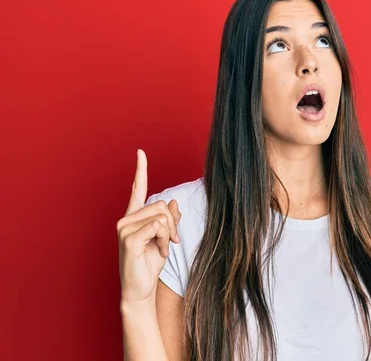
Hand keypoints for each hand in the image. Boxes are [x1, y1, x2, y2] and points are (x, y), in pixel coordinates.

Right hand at [117, 149, 181, 302]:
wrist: (141, 289)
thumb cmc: (150, 264)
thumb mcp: (165, 239)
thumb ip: (169, 220)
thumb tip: (173, 202)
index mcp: (133, 217)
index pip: (137, 189)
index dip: (140, 170)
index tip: (140, 152)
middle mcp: (126, 220)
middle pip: (160, 205)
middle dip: (172, 224)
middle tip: (171, 242)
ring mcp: (124, 229)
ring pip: (161, 216)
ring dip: (169, 234)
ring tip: (163, 249)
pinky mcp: (129, 239)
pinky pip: (157, 227)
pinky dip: (165, 239)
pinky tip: (160, 252)